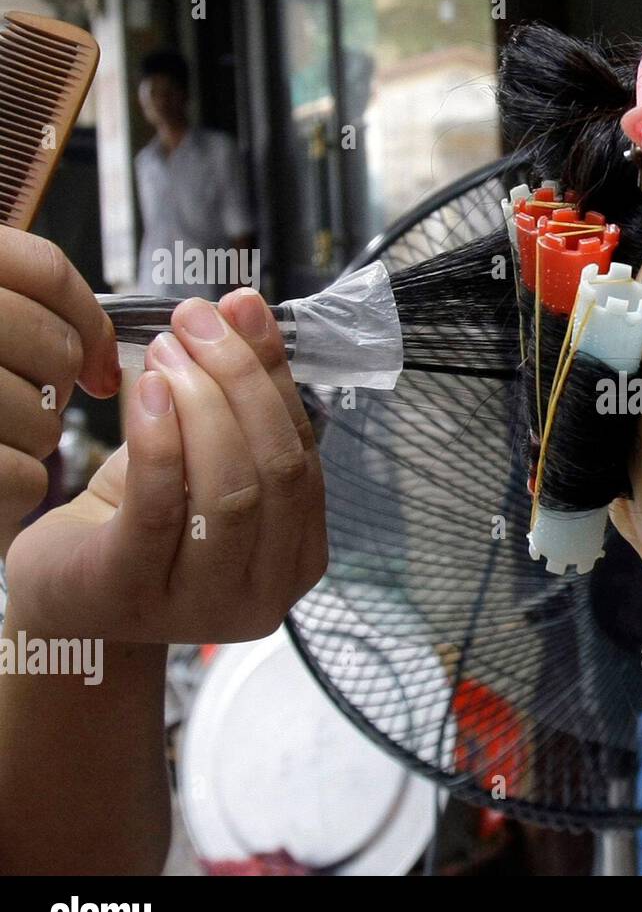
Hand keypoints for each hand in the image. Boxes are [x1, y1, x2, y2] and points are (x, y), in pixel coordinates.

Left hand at [4, 268, 327, 642]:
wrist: (66, 594)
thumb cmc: (142, 522)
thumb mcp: (204, 456)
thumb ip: (240, 392)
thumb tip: (247, 306)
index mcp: (299, 557)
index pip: (304, 454)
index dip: (277, 377)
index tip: (241, 309)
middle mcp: (267, 593)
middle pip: (277, 472)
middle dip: (242, 384)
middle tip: (197, 324)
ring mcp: (205, 605)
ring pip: (230, 494)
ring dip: (201, 405)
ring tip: (165, 351)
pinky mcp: (134, 597)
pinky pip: (160, 510)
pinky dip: (160, 440)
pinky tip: (145, 391)